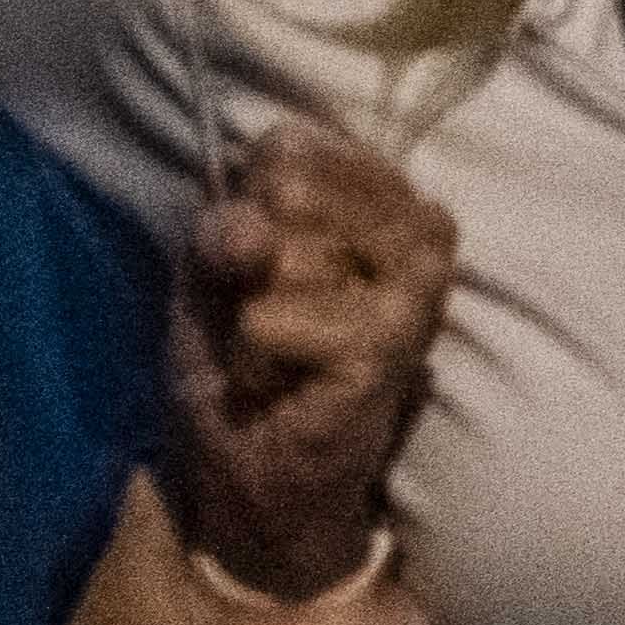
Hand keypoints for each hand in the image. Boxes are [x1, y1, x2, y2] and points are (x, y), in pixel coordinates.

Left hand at [160, 122, 456, 600]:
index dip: (247, 207)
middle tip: (277, 319)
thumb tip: (256, 237)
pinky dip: (252, 357)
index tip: (258, 267)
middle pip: (286, 190)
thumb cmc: (240, 364)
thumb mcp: (207, 277)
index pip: (288, 146)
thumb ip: (223, 231)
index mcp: (379, 194)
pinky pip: (270, 318)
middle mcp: (417, 225)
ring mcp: (416, 282)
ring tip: (284, 352)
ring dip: (253, 315)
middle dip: (252, 264)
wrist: (256, 478)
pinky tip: (285, 384)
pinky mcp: (393, 342)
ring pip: (281, 252)